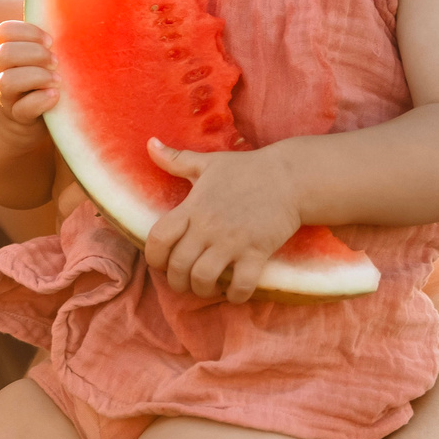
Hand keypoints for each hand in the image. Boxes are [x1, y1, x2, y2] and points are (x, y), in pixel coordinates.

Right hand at [0, 22, 62, 208]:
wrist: (16, 123)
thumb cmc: (37, 83)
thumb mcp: (35, 61)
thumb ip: (45, 44)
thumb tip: (84, 16)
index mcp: (8, 53)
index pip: (5, 31)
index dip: (26, 31)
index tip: (50, 40)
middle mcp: (2, 72)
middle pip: (4, 54)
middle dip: (34, 54)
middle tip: (56, 61)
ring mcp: (7, 97)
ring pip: (7, 81)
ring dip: (36, 76)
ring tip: (57, 80)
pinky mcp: (18, 118)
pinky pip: (23, 109)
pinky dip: (40, 100)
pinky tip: (56, 96)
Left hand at [143, 141, 300, 300]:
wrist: (290, 177)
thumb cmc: (245, 170)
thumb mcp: (207, 162)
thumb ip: (175, 159)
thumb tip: (149, 144)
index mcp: (192, 208)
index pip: (158, 239)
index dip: (153, 257)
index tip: (160, 262)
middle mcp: (208, 227)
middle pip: (178, 265)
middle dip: (176, 281)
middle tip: (183, 282)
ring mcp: (233, 241)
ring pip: (204, 278)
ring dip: (201, 289)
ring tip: (205, 287)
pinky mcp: (258, 251)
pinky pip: (241, 283)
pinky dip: (235, 295)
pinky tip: (234, 293)